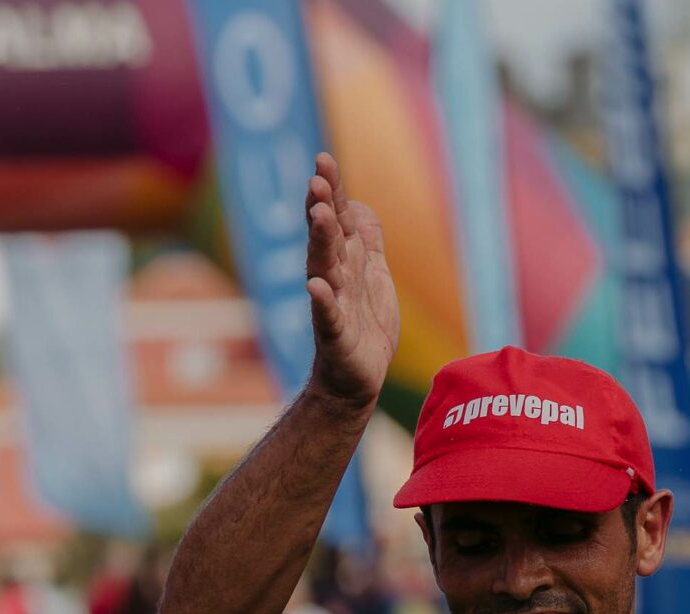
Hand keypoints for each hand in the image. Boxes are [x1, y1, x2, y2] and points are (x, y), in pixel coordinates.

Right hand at [303, 152, 398, 407]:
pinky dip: (323, 301)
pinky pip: (328, 315)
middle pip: (328, 236)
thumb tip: (361, 203)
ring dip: (321, 242)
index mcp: (346, 260)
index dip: (332, 190)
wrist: (357, 377)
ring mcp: (333, 304)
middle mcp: (335, 276)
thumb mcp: (372, 274)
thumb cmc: (363, 324)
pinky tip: (316, 286)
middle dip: (323, 207)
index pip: (338, 218)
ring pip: (325, 268)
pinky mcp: (335, 335)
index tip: (323, 160)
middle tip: (316, 181)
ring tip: (319, 216)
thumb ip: (366, 238)